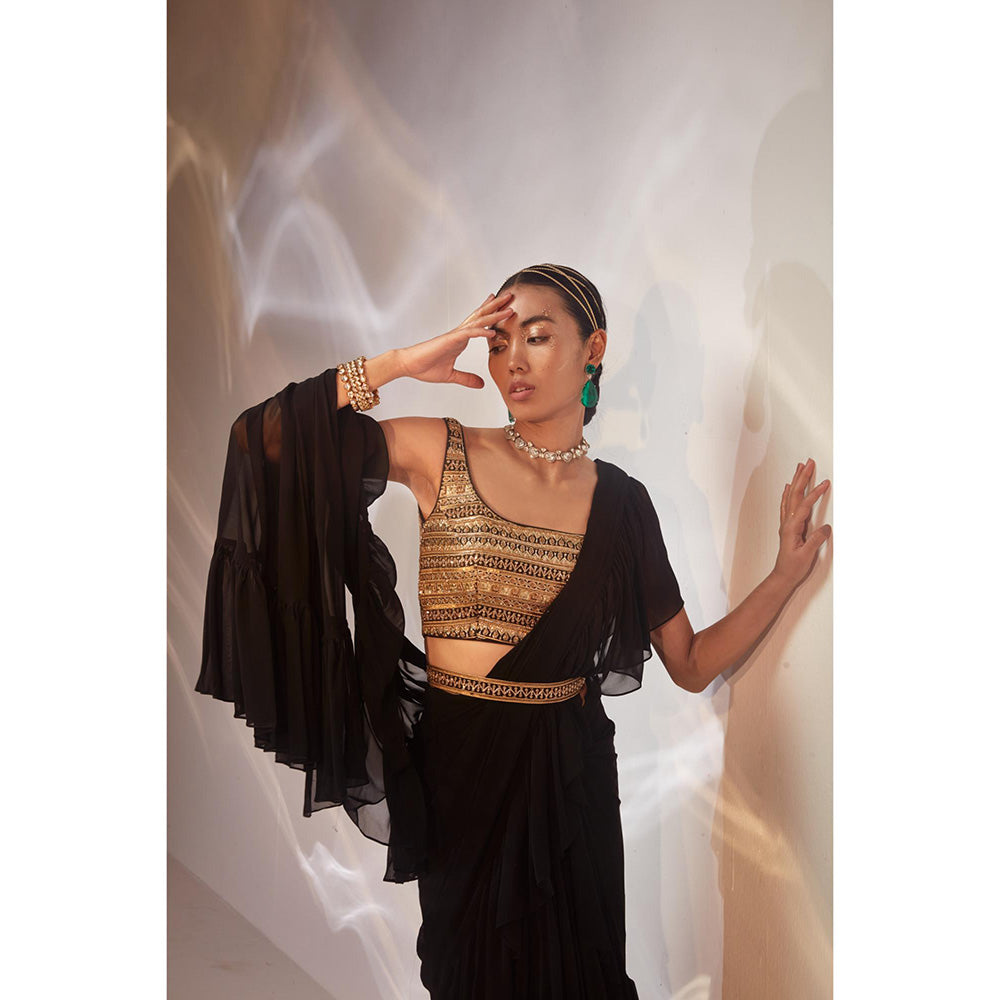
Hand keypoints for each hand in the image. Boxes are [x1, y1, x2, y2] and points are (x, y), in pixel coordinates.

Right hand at [397, 291, 513, 387]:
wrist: (408, 364)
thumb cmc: (425, 367)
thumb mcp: (451, 375)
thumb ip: (467, 378)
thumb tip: (481, 384)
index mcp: (460, 339)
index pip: (479, 323)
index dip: (490, 313)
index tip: (501, 305)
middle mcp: (459, 334)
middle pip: (481, 316)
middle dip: (497, 306)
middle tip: (510, 296)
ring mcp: (455, 335)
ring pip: (478, 321)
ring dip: (494, 314)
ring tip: (508, 307)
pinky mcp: (450, 340)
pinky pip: (468, 333)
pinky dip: (481, 332)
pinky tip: (492, 331)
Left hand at [774, 458, 831, 589]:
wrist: (782, 576)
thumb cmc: (793, 567)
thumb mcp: (806, 555)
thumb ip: (816, 540)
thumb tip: (826, 527)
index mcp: (792, 527)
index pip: (805, 505)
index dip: (815, 493)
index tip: (825, 482)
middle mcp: (787, 522)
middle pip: (795, 495)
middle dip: (803, 477)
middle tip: (809, 463)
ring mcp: (786, 523)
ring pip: (791, 497)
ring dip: (796, 481)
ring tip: (800, 467)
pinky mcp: (788, 526)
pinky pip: (787, 504)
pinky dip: (789, 493)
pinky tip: (789, 487)